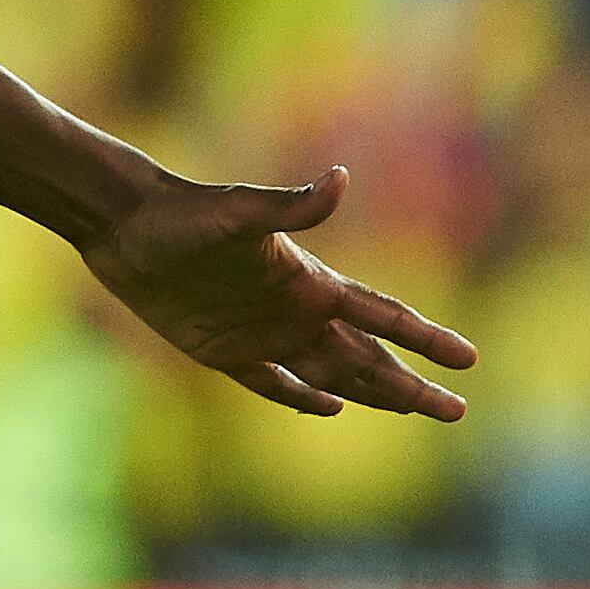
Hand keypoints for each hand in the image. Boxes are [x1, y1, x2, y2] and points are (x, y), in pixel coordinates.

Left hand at [80, 165, 473, 420]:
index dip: (427, 339)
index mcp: (309, 281)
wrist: (120, 223)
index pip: (383, 316)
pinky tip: (332, 408)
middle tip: (458, 410)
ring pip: (331, 374)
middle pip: (368, 356)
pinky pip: (271, 382)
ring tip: (416, 409)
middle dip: (413, 385)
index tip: (469, 359)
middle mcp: (294, 310)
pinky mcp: (221, 350)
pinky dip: (302, 398)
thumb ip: (290, 206)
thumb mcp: (236, 211)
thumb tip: (340, 178)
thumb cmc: (180, 212)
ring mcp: (261, 332)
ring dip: (374, 392)